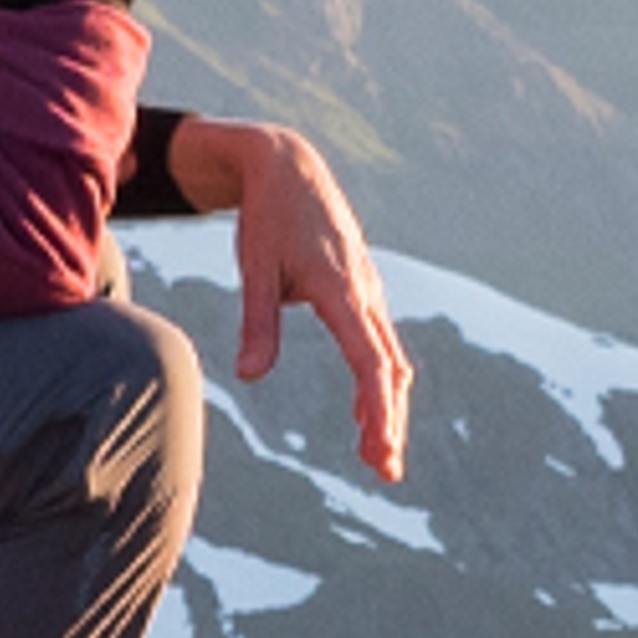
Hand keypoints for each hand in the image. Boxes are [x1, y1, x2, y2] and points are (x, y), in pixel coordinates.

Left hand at [165, 117, 412, 482]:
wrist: (289, 166)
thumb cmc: (268, 217)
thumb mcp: (255, 268)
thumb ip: (257, 323)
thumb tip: (248, 377)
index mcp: (340, 289)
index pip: (369, 360)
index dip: (379, 408)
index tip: (382, 447)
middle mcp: (363, 292)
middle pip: (387, 368)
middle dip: (388, 421)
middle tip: (385, 472)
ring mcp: (367, 290)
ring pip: (388, 358)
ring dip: (386, 406)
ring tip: (376, 456)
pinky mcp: (361, 289)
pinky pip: (378, 342)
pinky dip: (379, 381)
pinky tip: (370, 412)